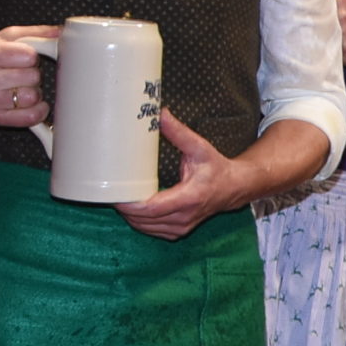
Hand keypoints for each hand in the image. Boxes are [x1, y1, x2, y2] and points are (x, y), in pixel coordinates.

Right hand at [0, 25, 62, 127]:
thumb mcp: (4, 38)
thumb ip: (34, 33)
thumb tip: (61, 32)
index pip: (29, 56)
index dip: (32, 57)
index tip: (25, 58)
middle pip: (33, 77)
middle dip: (33, 74)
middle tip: (21, 73)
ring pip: (33, 97)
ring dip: (34, 92)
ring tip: (21, 87)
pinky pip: (30, 117)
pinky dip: (38, 111)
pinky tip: (29, 103)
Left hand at [115, 111, 244, 240]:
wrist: (234, 188)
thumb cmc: (216, 167)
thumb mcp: (200, 148)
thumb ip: (179, 133)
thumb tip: (160, 114)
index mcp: (189, 197)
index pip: (152, 208)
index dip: (131, 204)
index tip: (116, 194)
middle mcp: (185, 216)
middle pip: (144, 219)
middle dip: (125, 208)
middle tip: (111, 192)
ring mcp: (182, 227)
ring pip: (146, 227)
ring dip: (130, 216)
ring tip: (119, 199)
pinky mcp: (179, 231)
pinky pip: (153, 231)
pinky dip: (140, 223)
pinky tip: (134, 211)